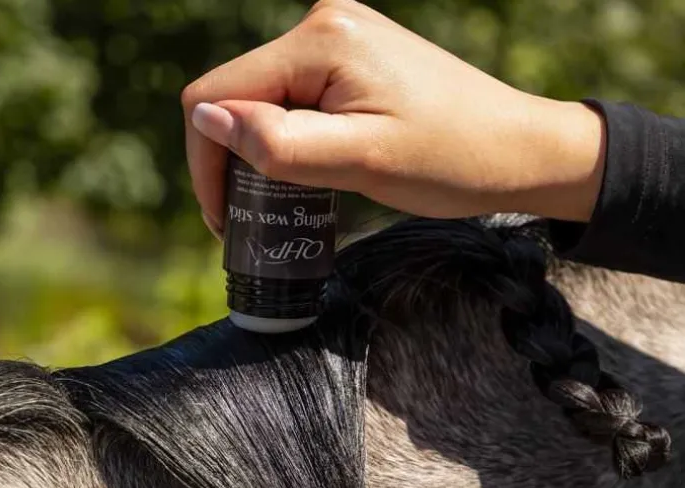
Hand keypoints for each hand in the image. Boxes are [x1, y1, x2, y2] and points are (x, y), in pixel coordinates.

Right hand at [181, 0, 604, 237]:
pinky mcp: (353, 62)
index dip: (207, 160)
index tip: (225, 222)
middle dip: (232, 160)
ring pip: (264, 100)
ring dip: (259, 154)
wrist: (522, 149)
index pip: (218, 93)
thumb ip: (279, 142)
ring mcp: (339, 41)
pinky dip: (288, 141)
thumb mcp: (360, 161)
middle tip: (249, 222)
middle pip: (237, 94)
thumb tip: (206, 118)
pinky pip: (295, 100)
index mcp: (320, 41)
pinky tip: (304, 175)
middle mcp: (322, 26)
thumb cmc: (453, 160)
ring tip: (278, 204)